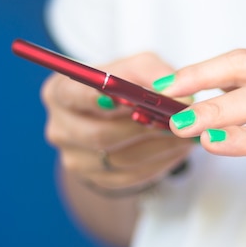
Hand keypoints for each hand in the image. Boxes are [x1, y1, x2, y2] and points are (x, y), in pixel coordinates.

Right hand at [41, 52, 193, 191]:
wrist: (117, 116)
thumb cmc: (125, 84)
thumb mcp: (137, 67)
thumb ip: (153, 73)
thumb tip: (174, 95)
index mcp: (60, 92)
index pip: (72, 96)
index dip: (95, 99)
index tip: (123, 99)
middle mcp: (60, 128)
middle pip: (99, 134)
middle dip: (140, 128)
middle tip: (174, 121)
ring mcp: (76, 159)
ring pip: (121, 159)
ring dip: (158, 147)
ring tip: (185, 134)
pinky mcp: (98, 179)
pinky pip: (132, 176)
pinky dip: (159, 162)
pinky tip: (176, 149)